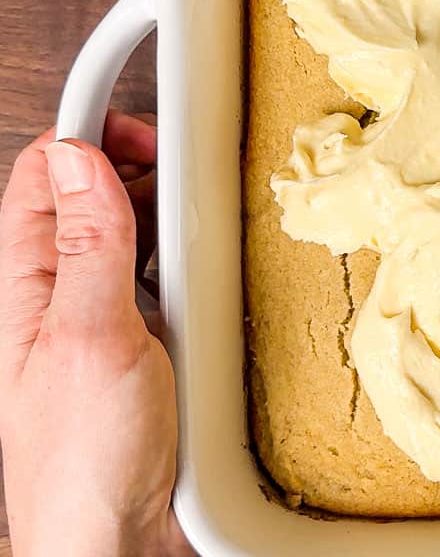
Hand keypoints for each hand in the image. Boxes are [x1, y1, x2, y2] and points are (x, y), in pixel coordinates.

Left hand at [0, 114, 192, 555]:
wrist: (115, 545)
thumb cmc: (84, 464)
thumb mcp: (89, 338)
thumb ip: (88, 246)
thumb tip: (79, 159)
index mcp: (25, 281)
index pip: (46, 174)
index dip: (92, 136)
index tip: (151, 126)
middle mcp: (59, 293)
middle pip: (92, 196)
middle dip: (140, 169)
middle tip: (191, 169)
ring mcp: (102, 320)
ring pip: (132, 237)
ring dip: (169, 218)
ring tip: (206, 215)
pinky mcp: (143, 349)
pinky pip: (161, 284)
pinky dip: (188, 266)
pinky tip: (212, 274)